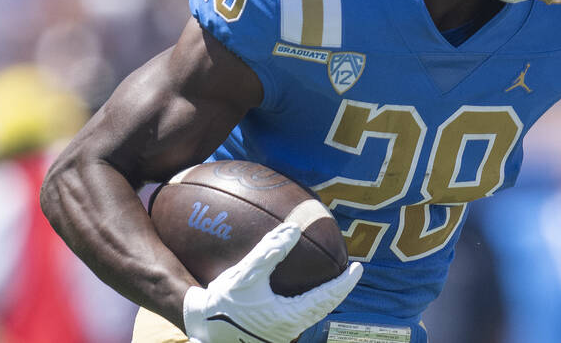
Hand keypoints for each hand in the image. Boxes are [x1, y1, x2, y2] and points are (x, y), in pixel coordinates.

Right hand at [182, 222, 362, 342]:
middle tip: (351, 271)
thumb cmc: (222, 302)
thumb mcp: (245, 274)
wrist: (201, 327)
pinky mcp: (272, 332)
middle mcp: (289, 329)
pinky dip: (310, 301)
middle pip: (324, 308)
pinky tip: (305, 289)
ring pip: (312, 313)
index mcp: (288, 317)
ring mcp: (281, 333)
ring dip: (325, 296)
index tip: (359, 268)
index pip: (327, 298)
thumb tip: (293, 230)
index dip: (346, 283)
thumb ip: (270, 251)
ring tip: (334, 279)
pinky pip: (299, 315)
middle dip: (339, 290)